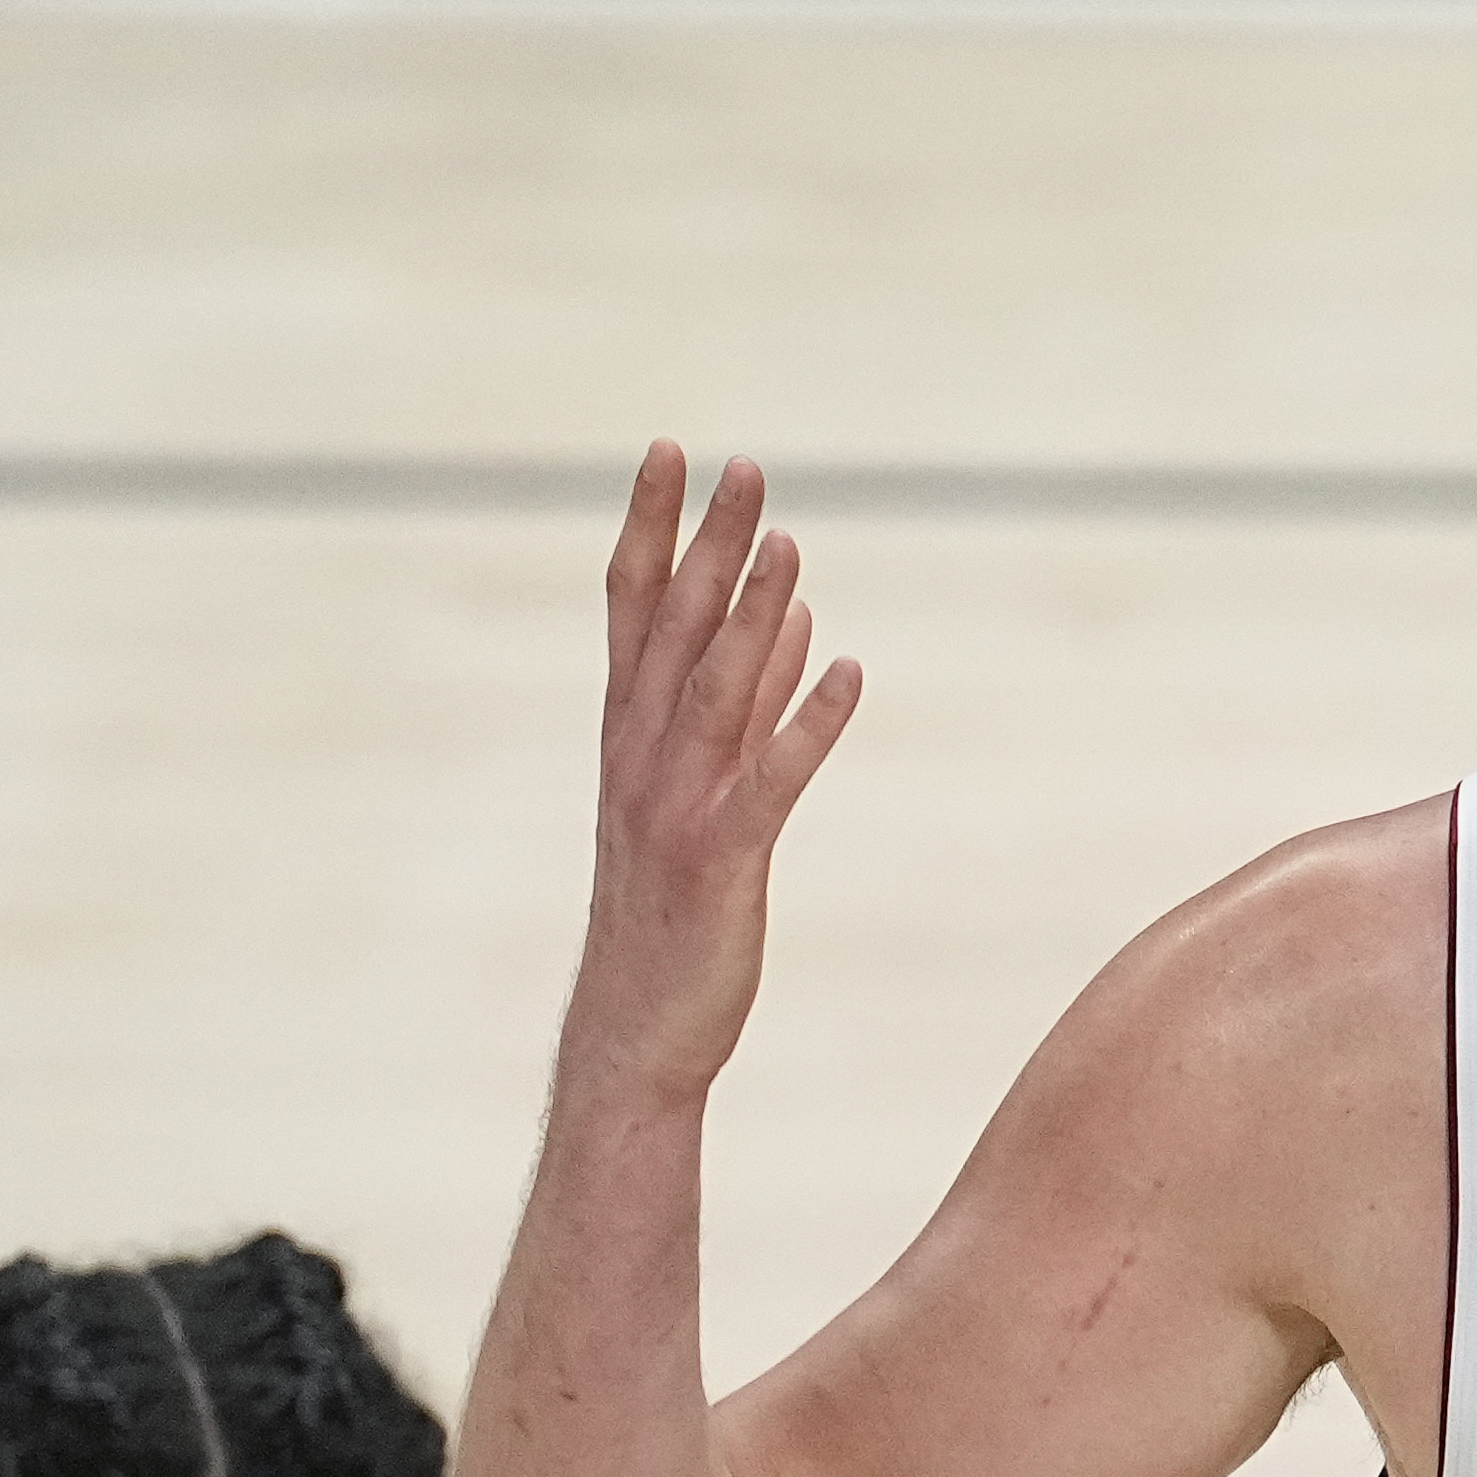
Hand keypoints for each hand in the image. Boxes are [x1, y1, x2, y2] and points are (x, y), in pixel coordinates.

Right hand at [562, 443, 870, 1119]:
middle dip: (707, 544)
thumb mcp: (696, 789)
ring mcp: (678, 807)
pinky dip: (806, 723)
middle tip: (742, 464)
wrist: (635, 1025)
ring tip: (789, 545)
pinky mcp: (723, 862)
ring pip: (717, 693)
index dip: (651, 528)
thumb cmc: (665, 907)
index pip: (632, 608)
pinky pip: (770, 782)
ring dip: (755, 618)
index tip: (670, 451)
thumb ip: (745, 702)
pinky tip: (848, 671)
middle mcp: (642, 758)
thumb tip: (793, 615)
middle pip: (675, 631)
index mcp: (628, 735)